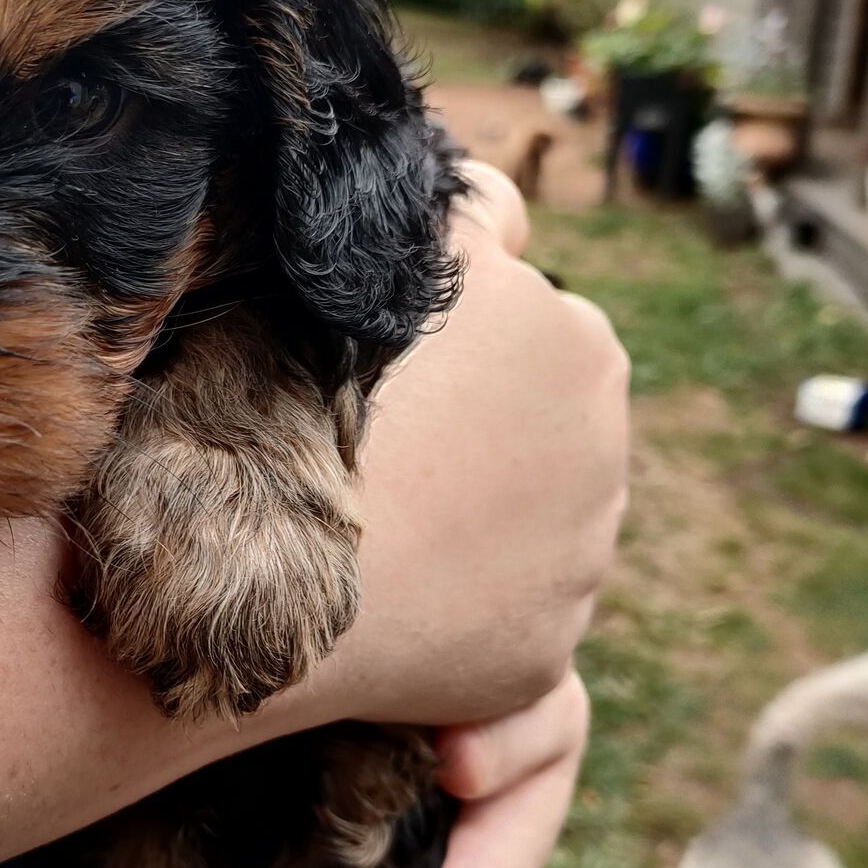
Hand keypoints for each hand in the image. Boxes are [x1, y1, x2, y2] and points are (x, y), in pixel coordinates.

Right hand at [285, 161, 627, 731]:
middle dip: (472, 427)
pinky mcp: (543, 655)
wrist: (264, 569)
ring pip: (523, 523)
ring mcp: (581, 562)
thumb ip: (468, 219)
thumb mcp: (386, 266)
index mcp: (579, 341)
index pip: (523, 314)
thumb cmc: (306, 402)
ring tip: (369, 524)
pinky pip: (512, 629)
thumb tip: (504, 211)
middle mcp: (604, 448)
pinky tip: (396, 600)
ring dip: (469, 522)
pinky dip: (464, 617)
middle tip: (369, 444)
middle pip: (532, 422)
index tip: (385, 361)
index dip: (450, 331)